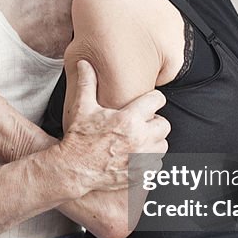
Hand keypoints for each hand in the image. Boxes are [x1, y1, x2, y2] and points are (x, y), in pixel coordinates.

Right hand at [60, 60, 169, 194]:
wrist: (73, 169)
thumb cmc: (78, 138)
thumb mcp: (83, 108)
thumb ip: (87, 83)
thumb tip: (84, 63)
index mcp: (128, 119)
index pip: (157, 100)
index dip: (152, 99)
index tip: (147, 103)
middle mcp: (139, 139)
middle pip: (164, 125)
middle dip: (154, 123)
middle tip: (141, 124)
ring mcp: (141, 159)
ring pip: (163, 146)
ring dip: (154, 142)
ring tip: (138, 141)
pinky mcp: (141, 174)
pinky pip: (157, 165)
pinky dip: (149, 161)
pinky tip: (135, 157)